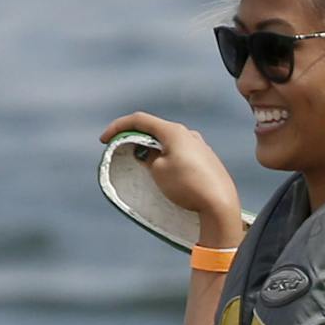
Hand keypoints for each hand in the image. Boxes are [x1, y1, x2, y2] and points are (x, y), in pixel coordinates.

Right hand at [100, 112, 241, 243]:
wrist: (220, 205)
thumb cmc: (186, 186)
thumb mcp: (158, 170)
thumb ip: (148, 157)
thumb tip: (150, 153)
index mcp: (174, 131)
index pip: (140, 120)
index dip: (118, 127)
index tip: (104, 140)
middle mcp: (189, 134)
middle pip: (156, 130)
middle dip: (136, 138)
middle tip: (123, 150)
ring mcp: (201, 147)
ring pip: (170, 142)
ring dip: (153, 148)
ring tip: (144, 163)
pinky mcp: (208, 161)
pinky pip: (182, 153)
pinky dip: (167, 157)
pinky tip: (166, 171)